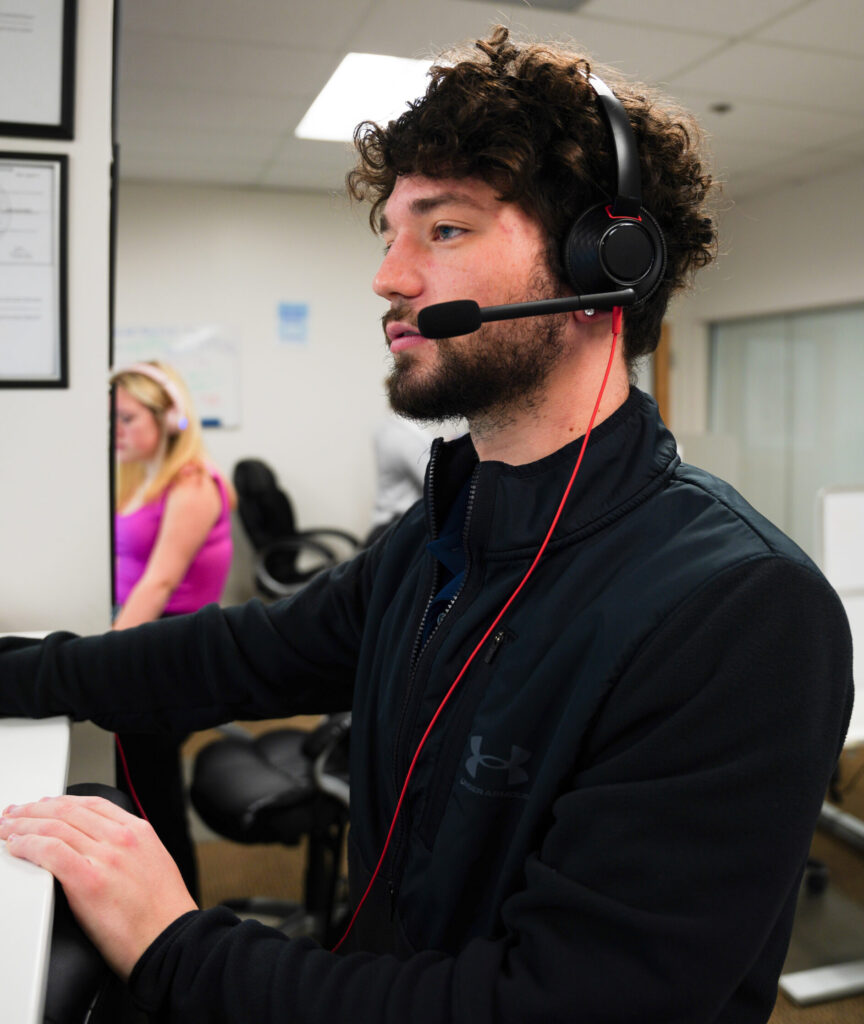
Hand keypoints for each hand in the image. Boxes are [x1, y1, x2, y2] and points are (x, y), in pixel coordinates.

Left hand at [0, 794, 197, 978]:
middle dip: (35, 810)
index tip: (43, 804)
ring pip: (55, 827)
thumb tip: (100, 848)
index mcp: (139, 831)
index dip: (61, 801)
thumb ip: (130, 848)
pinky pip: (50, 851)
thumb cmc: (163, 912)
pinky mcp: (88, 881)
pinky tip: (17, 847)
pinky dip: (28, 845)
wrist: (170, 940)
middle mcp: (122, 838)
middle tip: (15, 813)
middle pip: (68, 811)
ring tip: (7, 829)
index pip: (92, 803)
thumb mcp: (155, 863)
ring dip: (24, 826)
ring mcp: (106, 857)